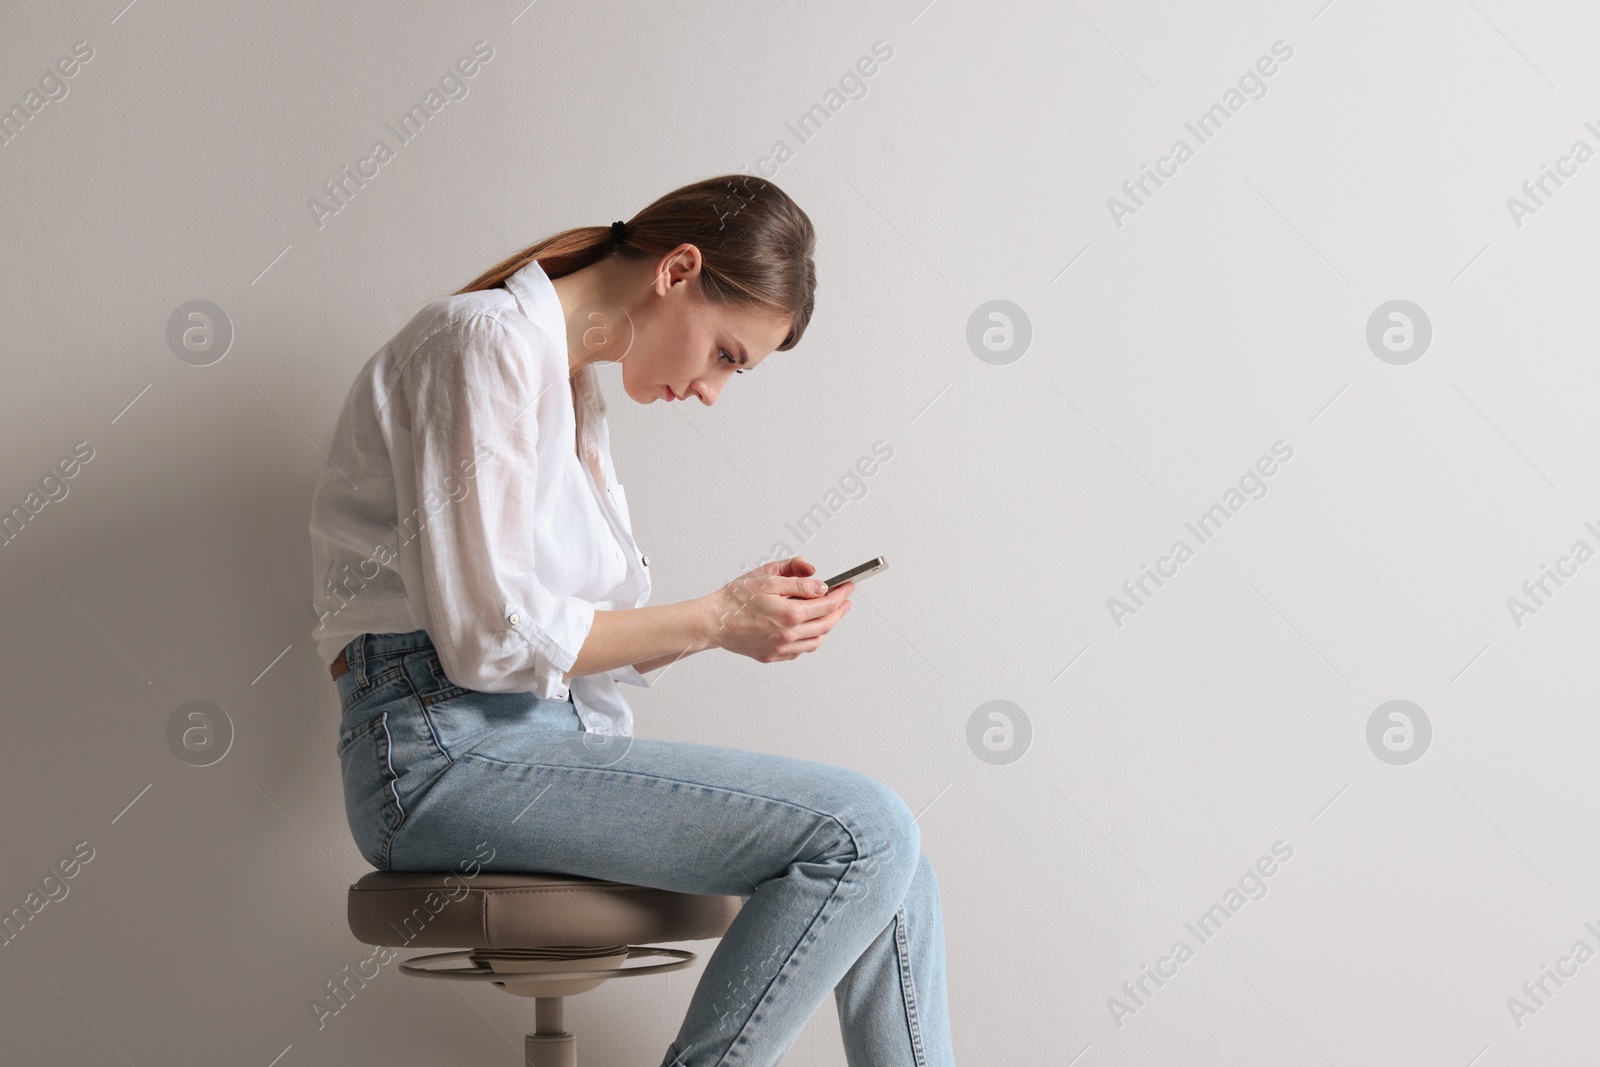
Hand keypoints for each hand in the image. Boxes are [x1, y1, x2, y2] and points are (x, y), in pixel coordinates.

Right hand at [699, 555, 855, 662]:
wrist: (712, 621)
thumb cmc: (735, 598)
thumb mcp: (768, 577)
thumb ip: (798, 579)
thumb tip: (820, 584)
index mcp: (790, 615)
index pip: (827, 605)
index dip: (841, 594)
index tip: (848, 586)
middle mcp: (788, 635)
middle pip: (826, 625)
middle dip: (839, 611)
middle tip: (845, 600)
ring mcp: (780, 648)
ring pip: (815, 641)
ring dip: (827, 628)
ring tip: (831, 615)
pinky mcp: (771, 656)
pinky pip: (799, 651)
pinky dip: (809, 640)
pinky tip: (809, 631)